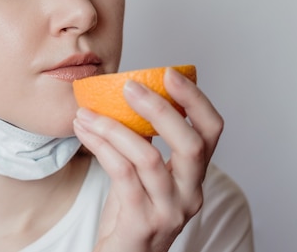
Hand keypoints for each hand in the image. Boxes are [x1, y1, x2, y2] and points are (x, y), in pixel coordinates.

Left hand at [73, 67, 223, 251]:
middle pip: (191, 144)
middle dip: (160, 108)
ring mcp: (169, 211)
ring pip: (148, 158)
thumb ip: (145, 141)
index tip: (171, 73)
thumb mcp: (145, 174)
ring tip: (87, 111)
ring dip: (113, 127)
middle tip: (129, 86)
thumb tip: (131, 94)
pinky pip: (122, 174)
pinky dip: (101, 146)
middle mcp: (190, 194)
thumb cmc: (130, 212)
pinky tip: (84, 131)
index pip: (211, 132)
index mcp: (194, 176)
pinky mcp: (142, 223)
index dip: (196, 100)